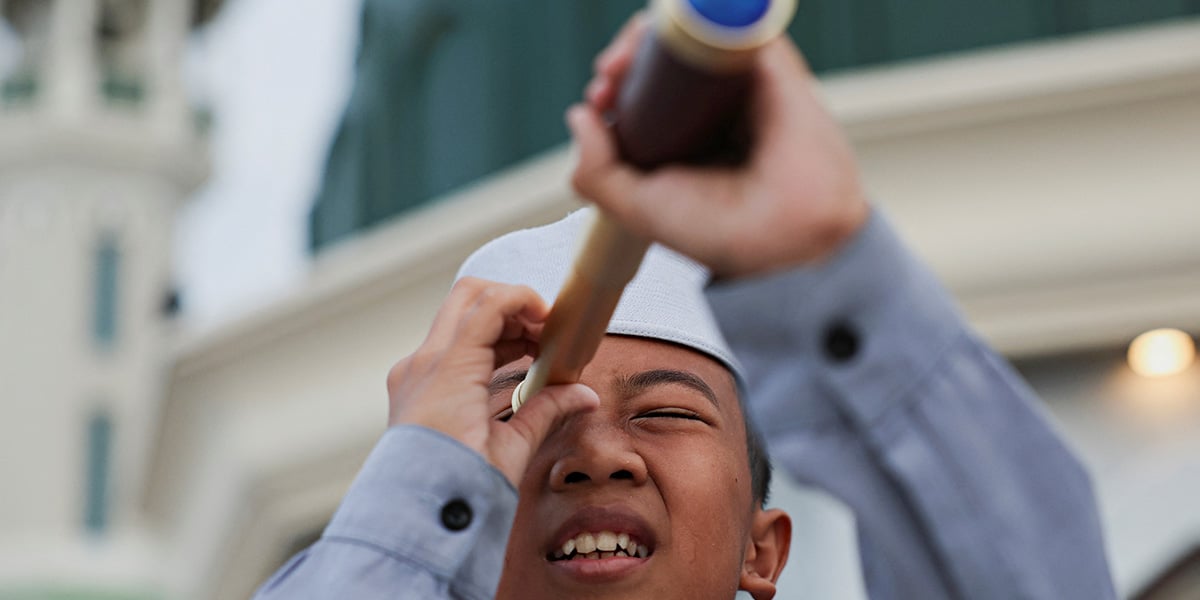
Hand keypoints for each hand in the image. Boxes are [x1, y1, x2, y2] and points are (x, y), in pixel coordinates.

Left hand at [386, 277, 598, 485]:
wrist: (412, 521)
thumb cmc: (457, 490)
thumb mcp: (511, 450)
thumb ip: (548, 410)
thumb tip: (584, 396)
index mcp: (449, 371)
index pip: (488, 304)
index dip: (526, 300)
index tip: (553, 321)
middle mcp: (423, 363)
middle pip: (468, 297)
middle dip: (511, 304)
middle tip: (544, 331)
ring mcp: (413, 373)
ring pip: (458, 319)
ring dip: (499, 325)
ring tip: (537, 353)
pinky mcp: (411, 386)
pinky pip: (448, 346)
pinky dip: (480, 344)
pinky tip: (511, 367)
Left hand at [568, 15, 869, 278]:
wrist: (786, 231)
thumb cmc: (719, 229)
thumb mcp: (639, 209)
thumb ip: (597, 172)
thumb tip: (578, 116)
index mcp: (690, 145)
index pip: (647, 98)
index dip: (617, 87)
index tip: (599, 95)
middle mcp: (714, 113)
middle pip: (663, 64)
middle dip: (627, 60)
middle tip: (607, 76)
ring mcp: (742, 86)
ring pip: (689, 40)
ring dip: (650, 37)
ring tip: (625, 59)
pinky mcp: (769, 65)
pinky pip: (729, 24)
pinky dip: (694, 17)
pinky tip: (663, 34)